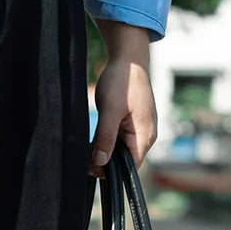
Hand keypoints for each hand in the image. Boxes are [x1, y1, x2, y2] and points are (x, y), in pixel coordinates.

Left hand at [89, 20, 157, 177]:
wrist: (127, 58)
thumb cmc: (122, 80)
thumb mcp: (110, 110)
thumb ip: (106, 137)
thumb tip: (100, 162)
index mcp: (145, 134)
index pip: (131, 166)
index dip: (111, 171)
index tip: (90, 168)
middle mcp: (146, 134)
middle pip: (126, 160)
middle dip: (105, 162)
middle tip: (84, 159)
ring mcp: (140, 128)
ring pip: (121, 150)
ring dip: (105, 152)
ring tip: (86, 150)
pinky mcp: (133, 122)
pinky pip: (120, 139)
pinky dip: (107, 142)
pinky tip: (93, 141)